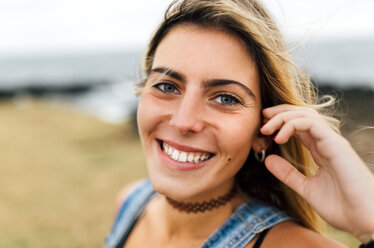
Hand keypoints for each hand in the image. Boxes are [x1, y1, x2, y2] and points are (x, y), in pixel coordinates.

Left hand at [260, 104, 373, 241]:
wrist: (365, 221)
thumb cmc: (343, 207)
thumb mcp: (306, 188)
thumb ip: (288, 174)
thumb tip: (267, 159)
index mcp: (322, 150)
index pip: (300, 126)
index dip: (280, 122)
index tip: (263, 128)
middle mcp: (327, 142)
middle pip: (302, 115)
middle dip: (280, 113)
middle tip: (262, 118)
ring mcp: (333, 142)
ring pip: (306, 115)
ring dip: (283, 117)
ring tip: (266, 128)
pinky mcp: (336, 145)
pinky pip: (312, 124)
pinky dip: (292, 125)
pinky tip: (279, 137)